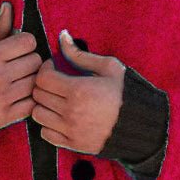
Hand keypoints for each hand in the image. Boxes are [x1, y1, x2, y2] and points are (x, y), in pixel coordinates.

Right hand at [0, 2, 42, 135]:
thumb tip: (8, 7)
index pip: (29, 42)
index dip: (25, 44)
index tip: (18, 49)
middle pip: (36, 61)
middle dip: (29, 61)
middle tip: (19, 66)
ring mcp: (3, 97)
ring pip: (36, 83)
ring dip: (30, 81)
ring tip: (19, 82)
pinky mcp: (5, 116)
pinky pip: (32, 105)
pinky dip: (29, 101)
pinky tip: (19, 97)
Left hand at [31, 30, 125, 153]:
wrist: (141, 125)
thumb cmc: (126, 93)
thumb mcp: (108, 67)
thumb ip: (80, 54)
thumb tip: (62, 36)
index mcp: (78, 90)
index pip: (43, 78)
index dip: (46, 69)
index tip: (54, 68)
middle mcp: (71, 112)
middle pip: (38, 95)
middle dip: (44, 85)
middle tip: (56, 83)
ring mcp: (71, 130)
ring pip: (38, 115)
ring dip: (43, 105)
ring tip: (56, 101)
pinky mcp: (73, 144)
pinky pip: (46, 134)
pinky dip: (48, 125)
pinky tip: (60, 117)